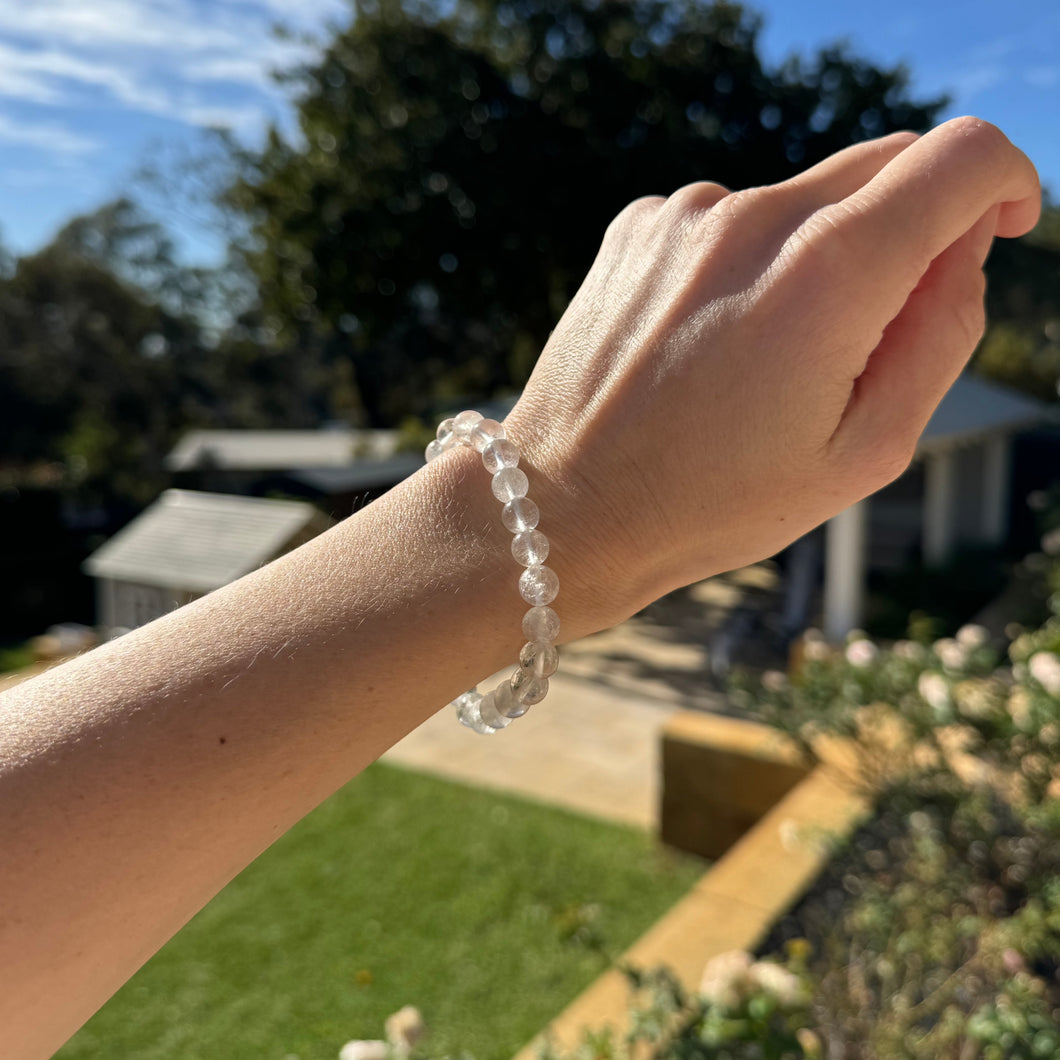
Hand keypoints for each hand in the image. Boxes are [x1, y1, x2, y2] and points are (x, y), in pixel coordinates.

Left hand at [506, 117, 1039, 637]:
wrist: (569, 506)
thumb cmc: (714, 500)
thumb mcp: (864, 453)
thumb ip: (942, 336)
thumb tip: (961, 253)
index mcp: (827, 274)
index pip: (960, 159)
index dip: (1003, 183)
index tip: (1001, 225)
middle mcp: (755, 217)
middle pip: (884, 164)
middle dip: (913, 227)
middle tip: (876, 330)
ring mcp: (687, 214)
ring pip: (803, 200)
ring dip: (817, 257)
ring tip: (760, 362)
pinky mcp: (639, 224)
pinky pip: (731, 220)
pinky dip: (748, 264)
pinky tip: (707, 343)